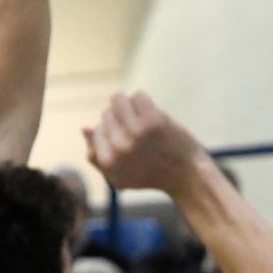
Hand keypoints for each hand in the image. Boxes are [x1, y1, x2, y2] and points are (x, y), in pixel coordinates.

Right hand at [82, 92, 209, 199]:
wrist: (187, 177)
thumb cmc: (153, 175)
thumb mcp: (120, 176)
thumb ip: (97, 156)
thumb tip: (84, 127)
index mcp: (107, 162)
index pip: (97, 129)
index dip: (114, 132)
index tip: (131, 144)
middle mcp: (118, 147)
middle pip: (107, 113)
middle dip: (123, 119)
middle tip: (142, 136)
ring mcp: (135, 132)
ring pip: (118, 99)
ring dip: (131, 106)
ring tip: (144, 121)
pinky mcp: (153, 120)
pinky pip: (138, 95)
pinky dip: (146, 102)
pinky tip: (155, 116)